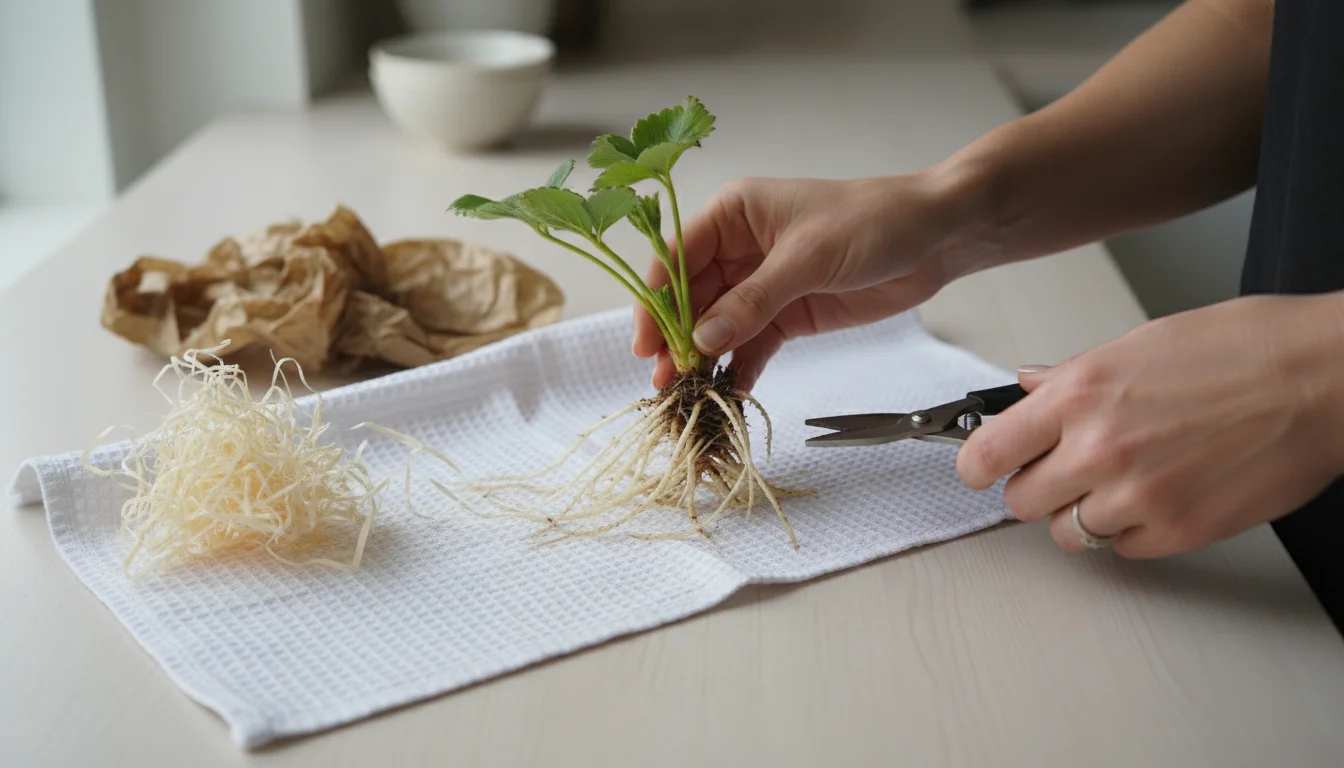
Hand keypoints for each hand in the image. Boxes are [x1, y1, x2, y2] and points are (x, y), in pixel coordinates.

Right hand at [632, 171, 991, 389]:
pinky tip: (730, 391)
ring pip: (718, 325)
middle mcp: (740, 248)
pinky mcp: (788, 314)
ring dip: (704, 359)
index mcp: (734, 214)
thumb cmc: (873, 221)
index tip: (647, 343)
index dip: (657, 301)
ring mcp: (763, 284)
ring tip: (689, 395)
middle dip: (677, 338)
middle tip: (664, 381)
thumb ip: (753, 300)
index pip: (676, 258)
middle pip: (691, 298)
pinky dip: (740, 367)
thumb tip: (702, 339)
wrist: (936, 236)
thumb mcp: (808, 257)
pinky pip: (752, 344)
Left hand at [957, 293, 1343, 557]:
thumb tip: (1027, 387)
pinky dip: (1130, 530)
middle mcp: (1099, 449)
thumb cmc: (1246, 349)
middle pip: (1019, 502)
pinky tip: (1159, 494)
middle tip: (1064, 467)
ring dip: (1082, 513)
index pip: (986, 454)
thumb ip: (1072, 376)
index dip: (978, 463)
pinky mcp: (1177, 532)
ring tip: (1121, 480)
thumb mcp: (1140, 343)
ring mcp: (1138, 496)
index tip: (983, 466)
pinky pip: (1121, 550)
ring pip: (1068, 534)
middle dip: (1036, 487)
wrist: (1324, 380)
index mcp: (1080, 394)